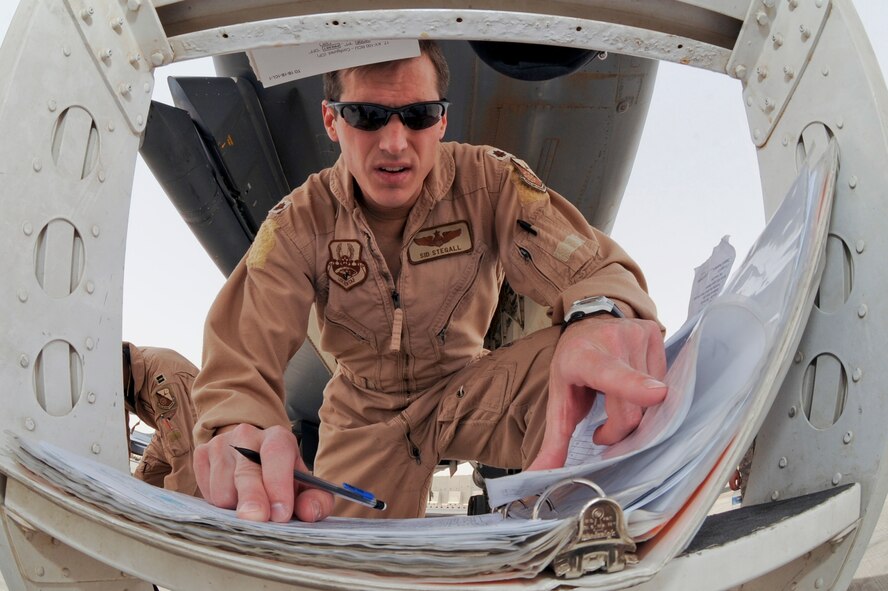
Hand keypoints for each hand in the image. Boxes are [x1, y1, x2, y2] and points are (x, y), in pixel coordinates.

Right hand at [193, 423, 333, 521]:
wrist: (251, 456)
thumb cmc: (282, 478)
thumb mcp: (305, 487)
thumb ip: (316, 500)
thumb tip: (309, 512)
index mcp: (278, 437)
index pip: (276, 454)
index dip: (278, 485)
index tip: (281, 513)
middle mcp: (247, 435)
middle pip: (246, 470)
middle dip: (253, 498)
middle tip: (258, 519)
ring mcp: (221, 443)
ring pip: (223, 487)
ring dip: (236, 506)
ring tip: (249, 503)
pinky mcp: (201, 454)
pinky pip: (206, 490)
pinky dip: (218, 503)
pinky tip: (232, 496)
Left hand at [527, 317, 667, 470]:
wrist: (586, 322)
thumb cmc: (572, 366)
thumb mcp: (559, 400)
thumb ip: (554, 440)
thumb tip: (538, 476)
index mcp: (583, 358)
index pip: (610, 375)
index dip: (633, 386)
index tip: (656, 395)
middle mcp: (613, 341)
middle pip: (633, 410)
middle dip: (619, 429)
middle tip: (602, 427)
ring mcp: (636, 334)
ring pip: (652, 401)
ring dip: (636, 412)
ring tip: (616, 398)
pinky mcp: (653, 333)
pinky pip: (663, 383)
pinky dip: (649, 395)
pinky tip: (632, 383)